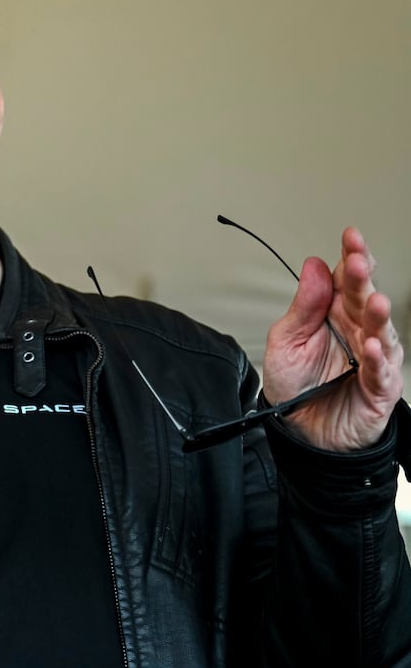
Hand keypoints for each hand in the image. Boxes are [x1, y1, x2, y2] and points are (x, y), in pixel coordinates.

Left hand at [262, 228, 404, 451]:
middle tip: (358, 260)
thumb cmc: (296, 385)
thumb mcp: (285, 340)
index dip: (352, 257)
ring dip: (378, 315)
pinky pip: (381, 372)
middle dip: (363, 279)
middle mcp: (359, 331)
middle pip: (365, 299)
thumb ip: (302, 306)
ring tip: (374, 300)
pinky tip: (373, 346)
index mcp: (336, 314)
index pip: (348, 280)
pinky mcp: (379, 388)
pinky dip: (378, 359)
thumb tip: (313, 266)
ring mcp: (373, 358)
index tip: (350, 236)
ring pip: (381, 332)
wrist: (301, 431)